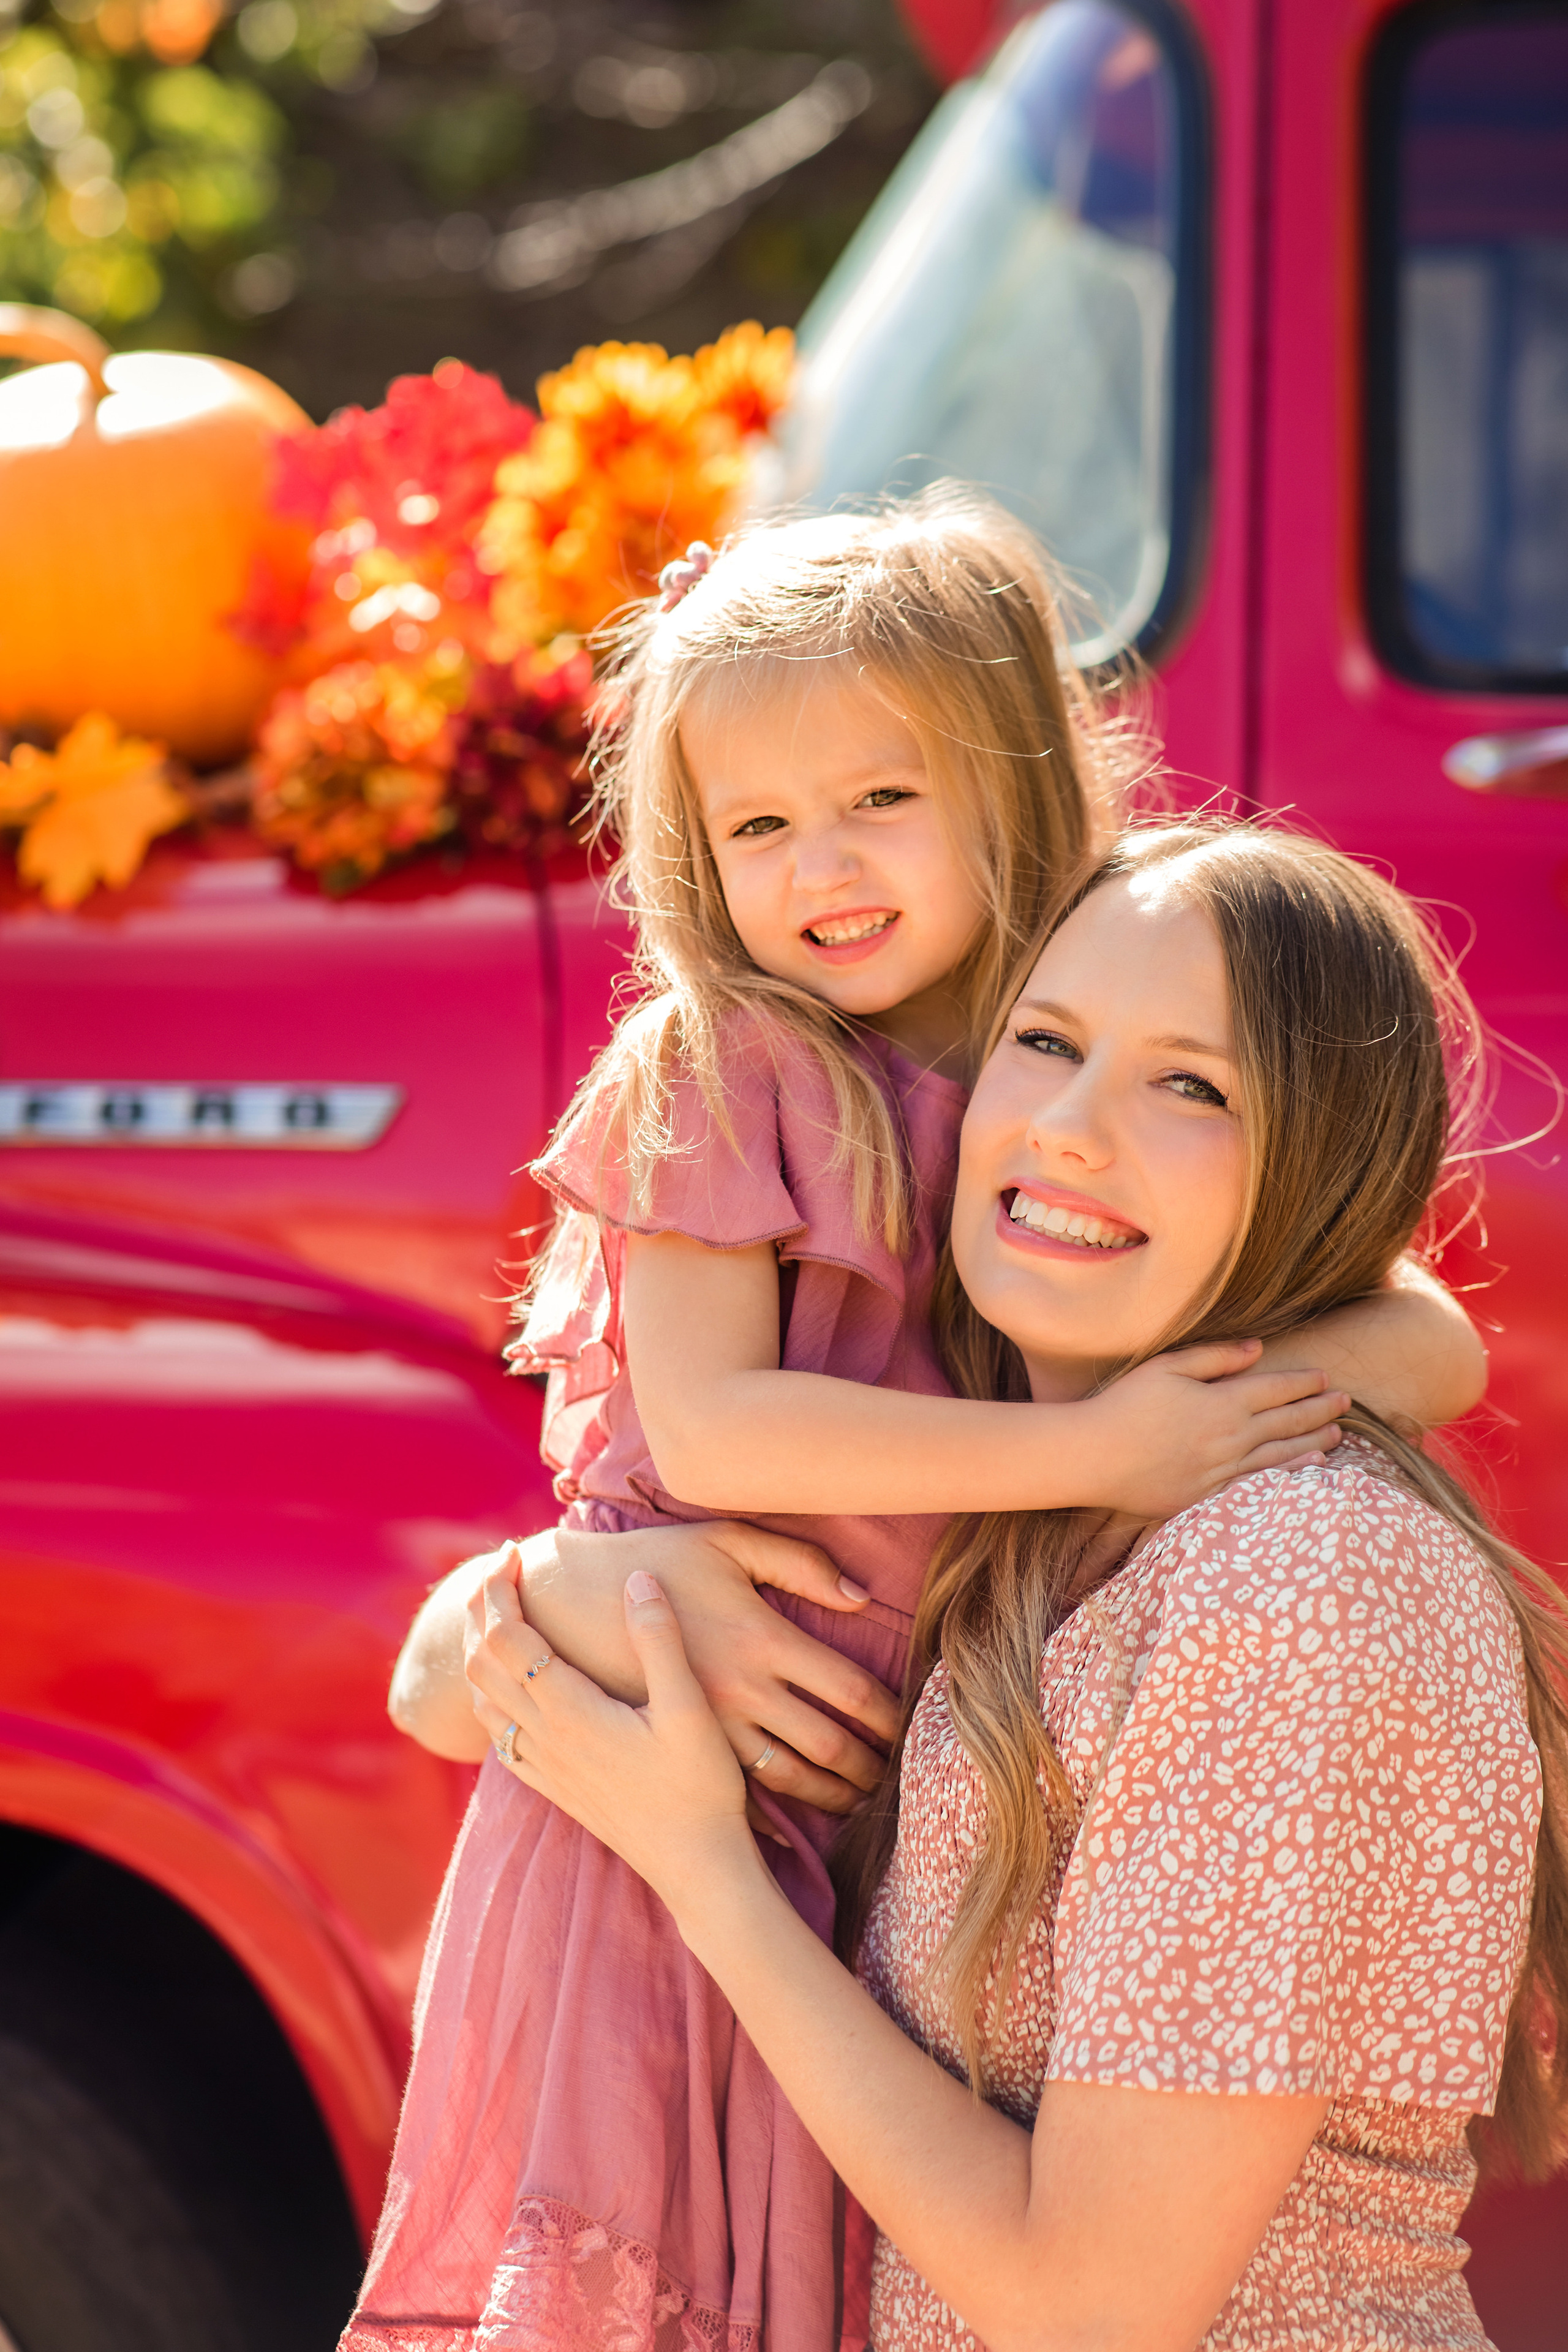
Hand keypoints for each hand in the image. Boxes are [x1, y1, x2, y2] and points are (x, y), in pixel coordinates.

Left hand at [469, 1565, 758, 1914]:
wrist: (695, 1869)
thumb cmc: (700, 1789)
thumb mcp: (690, 1708)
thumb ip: (660, 1640)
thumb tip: (637, 1578)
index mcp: (569, 1711)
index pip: (508, 1635)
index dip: (500, 1587)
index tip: (513, 1551)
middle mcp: (543, 1738)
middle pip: (483, 1661)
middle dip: (482, 1608)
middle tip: (501, 1568)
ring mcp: (543, 1767)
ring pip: (484, 1698)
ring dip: (482, 1649)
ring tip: (501, 1615)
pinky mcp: (552, 1788)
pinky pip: (498, 1734)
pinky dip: (490, 1695)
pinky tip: (511, 1690)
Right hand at [472, 1520, 901, 1815]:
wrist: (569, 1602)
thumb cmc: (656, 1560)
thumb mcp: (727, 1543)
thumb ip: (799, 1563)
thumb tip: (859, 1594)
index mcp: (763, 1639)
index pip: (851, 1691)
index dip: (890, 1716)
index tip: (909, 1727)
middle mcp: (744, 1691)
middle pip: (830, 1746)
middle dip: (870, 1768)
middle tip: (894, 1776)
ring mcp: (711, 1725)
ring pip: (791, 1780)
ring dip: (833, 1795)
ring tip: (859, 1800)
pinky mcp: (681, 1744)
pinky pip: (738, 1793)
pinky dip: (777, 1816)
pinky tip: (799, 1824)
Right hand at [1079, 1341, 1349, 1518]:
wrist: (1094, 1457)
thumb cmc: (1125, 1405)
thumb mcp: (1167, 1367)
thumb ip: (1215, 1357)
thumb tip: (1258, 1349)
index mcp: (1221, 1402)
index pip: (1276, 1389)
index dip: (1304, 1383)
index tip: (1326, 1377)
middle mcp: (1230, 1437)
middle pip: (1287, 1422)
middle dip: (1319, 1410)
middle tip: (1347, 1403)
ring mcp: (1222, 1470)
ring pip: (1281, 1455)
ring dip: (1312, 1442)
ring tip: (1337, 1435)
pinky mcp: (1209, 1495)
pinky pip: (1259, 1484)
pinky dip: (1289, 1476)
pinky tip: (1307, 1470)